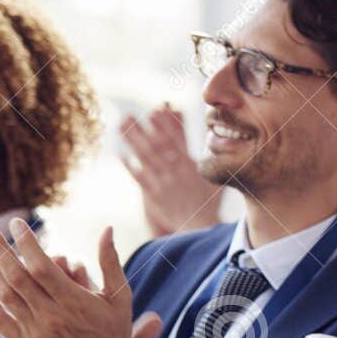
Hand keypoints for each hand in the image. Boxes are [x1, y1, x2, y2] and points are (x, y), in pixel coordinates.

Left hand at [0, 220, 137, 337]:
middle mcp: (53, 317)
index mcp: (76, 302)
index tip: (16, 223)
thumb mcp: (120, 297)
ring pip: (5, 294)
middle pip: (16, 275)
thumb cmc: (114, 332)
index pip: (42, 265)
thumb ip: (110, 262)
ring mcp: (37, 333)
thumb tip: (106, 228)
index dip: (26, 242)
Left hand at [119, 105, 222, 235]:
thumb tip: (216, 144)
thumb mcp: (215, 180)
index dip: (165, 124)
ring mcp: (164, 183)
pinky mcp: (155, 196)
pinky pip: (140, 178)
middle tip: (128, 114)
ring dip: (132, 141)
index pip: (176, 140)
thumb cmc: (209, 204)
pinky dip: (130, 166)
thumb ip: (210, 162)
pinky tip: (120, 155)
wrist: (200, 227)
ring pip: (146, 158)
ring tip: (120, 127)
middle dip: (143, 128)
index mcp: (191, 166)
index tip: (154, 109)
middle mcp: (176, 172)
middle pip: (157, 145)